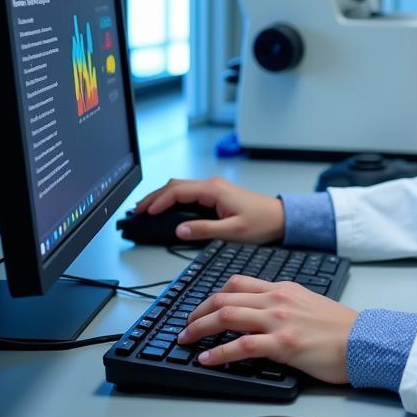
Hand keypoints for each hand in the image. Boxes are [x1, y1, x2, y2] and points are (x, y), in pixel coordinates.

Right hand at [133, 176, 284, 244]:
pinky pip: (188, 193)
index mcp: (214, 190)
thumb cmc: (262, 223)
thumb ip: (205, 230)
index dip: (158, 202)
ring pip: (180, 188)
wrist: (280, 218)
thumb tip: (180, 230)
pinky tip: (166, 208)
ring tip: (145, 209)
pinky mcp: (216, 195)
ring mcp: (214, 188)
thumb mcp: (233, 231)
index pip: (177, 191)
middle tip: (136, 211)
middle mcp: (212, 185)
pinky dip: (173, 199)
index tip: (144, 213)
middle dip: (154, 197)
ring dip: (162, 197)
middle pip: (175, 186)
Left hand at [177, 275, 358, 384]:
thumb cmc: (341, 328)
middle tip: (185, 326)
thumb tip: (262, 317)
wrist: (364, 340)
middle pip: (225, 297)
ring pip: (227, 315)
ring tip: (185, 341)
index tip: (200, 308)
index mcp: (283, 289)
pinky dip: (219, 352)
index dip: (212, 296)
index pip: (238, 284)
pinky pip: (241, 346)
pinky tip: (207, 359)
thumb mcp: (309, 304)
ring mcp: (279, 320)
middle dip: (197, 312)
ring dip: (199, 328)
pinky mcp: (283, 344)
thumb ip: (284, 305)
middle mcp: (277, 299)